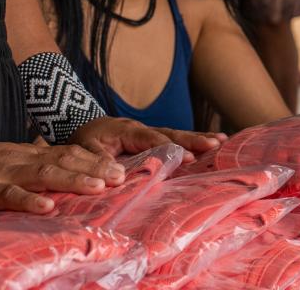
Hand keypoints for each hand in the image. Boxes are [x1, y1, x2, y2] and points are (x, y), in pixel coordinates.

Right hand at [0, 140, 126, 216]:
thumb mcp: (13, 161)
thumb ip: (38, 165)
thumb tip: (69, 173)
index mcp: (31, 155)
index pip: (70, 153)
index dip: (95, 161)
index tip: (120, 169)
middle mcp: (24, 161)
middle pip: (65, 161)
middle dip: (94, 169)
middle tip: (120, 178)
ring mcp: (4, 174)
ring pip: (43, 174)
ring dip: (73, 180)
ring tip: (98, 187)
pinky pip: (8, 195)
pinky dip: (28, 200)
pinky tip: (47, 206)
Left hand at [71, 117, 224, 163]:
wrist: (78, 123)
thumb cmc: (82, 139)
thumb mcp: (82, 151)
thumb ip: (98, 162)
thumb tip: (117, 176)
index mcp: (126, 130)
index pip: (152, 139)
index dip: (170, 149)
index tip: (186, 158)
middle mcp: (141, 129)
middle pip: (170, 133)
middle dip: (192, 139)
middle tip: (214, 144)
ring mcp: (148, 132)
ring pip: (175, 134)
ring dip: (197, 138)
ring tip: (221, 141)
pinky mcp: (151, 137)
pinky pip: (172, 138)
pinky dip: (191, 140)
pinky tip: (210, 142)